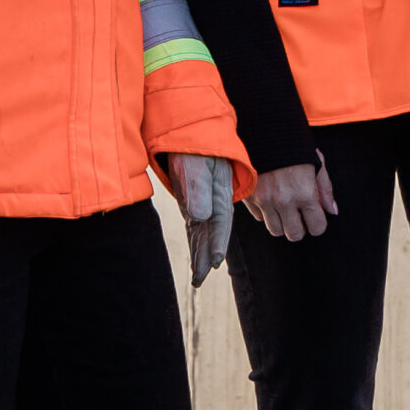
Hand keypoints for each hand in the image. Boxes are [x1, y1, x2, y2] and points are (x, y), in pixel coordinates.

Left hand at [163, 153, 236, 286]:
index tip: (214, 261)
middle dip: (206, 256)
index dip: (218, 242)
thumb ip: (199, 187)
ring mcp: (204, 203)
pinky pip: (195, 229)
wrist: (188, 130)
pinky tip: (195, 260)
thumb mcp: (197, 162)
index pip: (221, 221)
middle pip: (213, 233)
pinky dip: (195, 245)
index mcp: (221, 191)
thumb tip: (200, 216)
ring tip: (196, 279)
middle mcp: (214, 201)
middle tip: (199, 279)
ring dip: (200, 256)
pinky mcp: (193, 203)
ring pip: (203, 235)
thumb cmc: (194, 144)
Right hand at [241, 154, 336, 241]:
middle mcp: (284, 200)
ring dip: (281, 222)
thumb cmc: (293, 145)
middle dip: (299, 227)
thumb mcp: (316, 162)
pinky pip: (258, 217)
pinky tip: (269, 198)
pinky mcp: (249, 196)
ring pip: (275, 230)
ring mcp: (264, 199)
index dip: (317, 223)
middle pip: (294, 234)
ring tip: (283, 207)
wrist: (263, 128)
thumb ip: (325, 189)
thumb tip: (332, 211)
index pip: (316, 227)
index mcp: (304, 192)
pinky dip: (265, 212)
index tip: (314, 216)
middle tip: (298, 215)